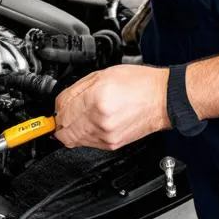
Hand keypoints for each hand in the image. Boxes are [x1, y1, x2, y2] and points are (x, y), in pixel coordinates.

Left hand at [55, 65, 169, 149]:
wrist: (162, 99)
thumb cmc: (139, 83)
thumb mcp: (103, 74)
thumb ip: (77, 89)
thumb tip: (61, 103)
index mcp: (96, 100)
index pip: (61, 111)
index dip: (56, 107)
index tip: (59, 105)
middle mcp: (100, 121)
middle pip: (64, 131)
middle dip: (59, 123)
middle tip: (62, 114)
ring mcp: (106, 135)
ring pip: (73, 140)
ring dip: (70, 130)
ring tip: (79, 116)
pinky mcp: (112, 144)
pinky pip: (88, 143)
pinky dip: (84, 134)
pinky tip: (91, 122)